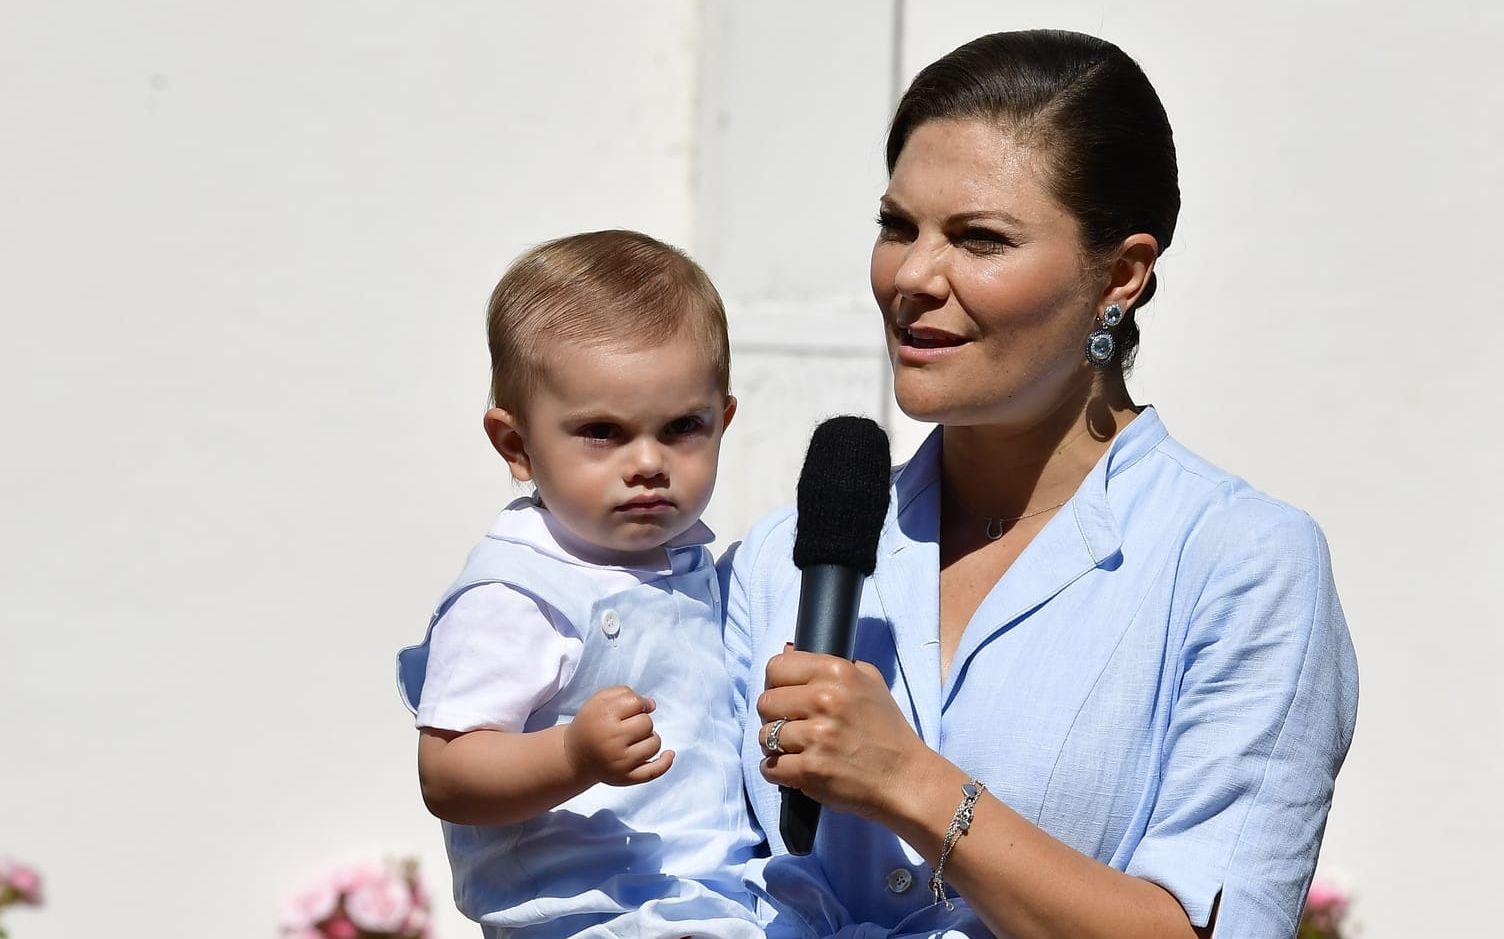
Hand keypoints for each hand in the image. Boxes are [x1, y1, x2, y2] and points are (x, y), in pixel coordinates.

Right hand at [565, 685, 674, 785]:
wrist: (574, 756)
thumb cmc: (592, 723)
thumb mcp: (599, 701)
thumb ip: (624, 693)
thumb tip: (651, 705)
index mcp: (603, 718)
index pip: (636, 702)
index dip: (636, 703)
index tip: (626, 710)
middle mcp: (611, 741)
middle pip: (647, 723)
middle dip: (640, 721)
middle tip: (624, 727)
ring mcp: (619, 762)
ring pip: (654, 743)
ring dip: (649, 738)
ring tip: (633, 740)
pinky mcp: (625, 778)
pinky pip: (653, 771)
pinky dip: (665, 762)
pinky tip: (670, 754)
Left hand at [756, 648, 934, 819]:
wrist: (905, 778)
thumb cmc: (887, 731)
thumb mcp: (870, 682)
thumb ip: (830, 663)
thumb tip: (789, 650)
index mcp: (838, 672)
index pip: (777, 666)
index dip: (776, 683)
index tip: (785, 697)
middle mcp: (826, 699)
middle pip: (765, 701)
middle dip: (773, 716)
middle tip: (792, 726)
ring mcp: (818, 736)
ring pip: (764, 736)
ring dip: (775, 746)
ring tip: (797, 750)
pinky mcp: (812, 769)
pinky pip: (770, 766)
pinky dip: (777, 771)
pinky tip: (795, 770)